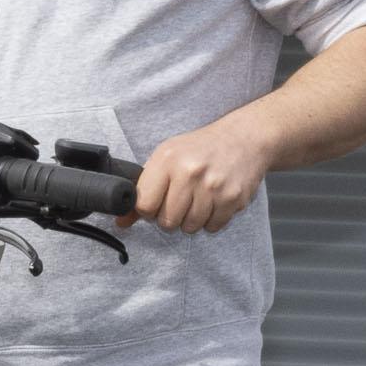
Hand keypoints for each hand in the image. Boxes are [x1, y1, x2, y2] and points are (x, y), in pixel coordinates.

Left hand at [126, 115, 273, 234]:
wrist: (244, 138)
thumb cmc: (200, 149)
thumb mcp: (167, 158)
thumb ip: (143, 190)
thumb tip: (121, 223)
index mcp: (167, 159)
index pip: (144, 205)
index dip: (148, 210)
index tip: (156, 203)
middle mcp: (190, 172)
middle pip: (167, 221)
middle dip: (170, 217)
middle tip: (180, 202)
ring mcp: (213, 187)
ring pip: (190, 227)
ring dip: (191, 220)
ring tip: (198, 200)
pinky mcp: (233, 199)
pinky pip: (212, 227)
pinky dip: (211, 221)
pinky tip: (213, 202)